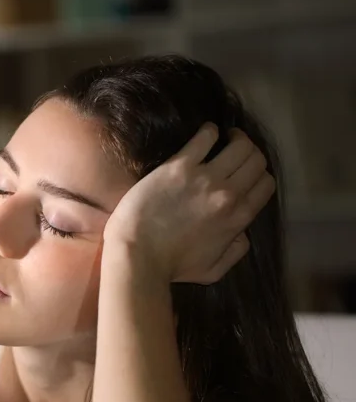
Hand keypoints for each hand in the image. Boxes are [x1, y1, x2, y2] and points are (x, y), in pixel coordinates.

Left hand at [103, 124, 275, 283]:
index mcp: (238, 218)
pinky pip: (205, 137)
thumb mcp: (213, 270)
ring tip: (226, 136)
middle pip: (256, 161)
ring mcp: (205, 178)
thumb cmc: (171, 266)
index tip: (246, 172)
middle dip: (251, 153)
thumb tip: (243, 233)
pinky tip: (206, 133)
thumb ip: (235, 252)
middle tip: (237, 150)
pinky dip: (209, 131)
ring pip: (240, 146)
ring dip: (236, 137)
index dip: (259, 176)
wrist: (137, 255)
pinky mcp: (179, 167)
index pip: (265, 185)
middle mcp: (228, 194)